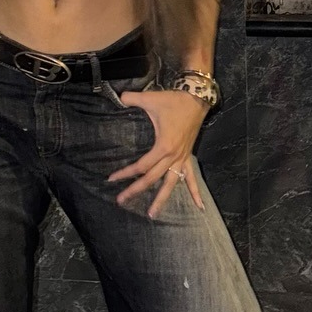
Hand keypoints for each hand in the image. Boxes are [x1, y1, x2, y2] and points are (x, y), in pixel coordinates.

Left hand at [107, 89, 208, 217]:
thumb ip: (131, 98)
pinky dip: (195, 193)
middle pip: (152, 179)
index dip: (125, 173)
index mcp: (163, 146)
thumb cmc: (173, 101)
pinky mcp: (188, 157)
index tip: (111, 179)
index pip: (141, 166)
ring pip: (171, 184)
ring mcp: (182, 159)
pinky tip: (200, 207)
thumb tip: (118, 96)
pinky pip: (192, 178)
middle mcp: (173, 157)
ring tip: (152, 214)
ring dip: (161, 200)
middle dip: (136, 190)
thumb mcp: (150, 99)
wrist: (197, 99)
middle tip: (121, 201)